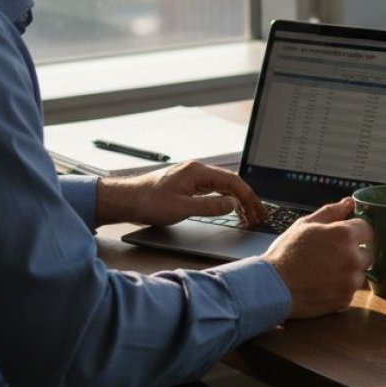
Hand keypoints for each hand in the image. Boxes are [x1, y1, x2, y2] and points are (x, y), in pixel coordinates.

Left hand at [94, 161, 264, 227]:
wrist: (126, 200)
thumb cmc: (148, 202)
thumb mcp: (182, 208)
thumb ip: (210, 206)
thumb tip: (232, 203)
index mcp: (197, 172)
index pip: (232, 181)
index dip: (248, 196)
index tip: (257, 209)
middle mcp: (197, 171)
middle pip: (230, 183)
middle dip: (247, 199)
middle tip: (259, 214)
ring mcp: (191, 178)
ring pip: (222, 187)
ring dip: (237, 200)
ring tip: (249, 214)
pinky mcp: (186, 186)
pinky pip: (212, 190)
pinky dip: (225, 199)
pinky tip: (230, 209)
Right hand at [261, 198, 373, 318]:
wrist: (272, 287)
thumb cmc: (286, 253)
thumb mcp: (304, 225)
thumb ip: (331, 212)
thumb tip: (349, 202)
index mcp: (345, 235)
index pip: (368, 230)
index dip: (356, 232)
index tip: (344, 238)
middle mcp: (353, 258)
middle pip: (367, 254)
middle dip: (353, 253)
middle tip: (330, 256)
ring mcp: (351, 281)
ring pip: (359, 274)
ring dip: (348, 272)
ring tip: (323, 272)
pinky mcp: (346, 299)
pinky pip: (350, 290)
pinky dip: (340, 288)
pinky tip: (321, 285)